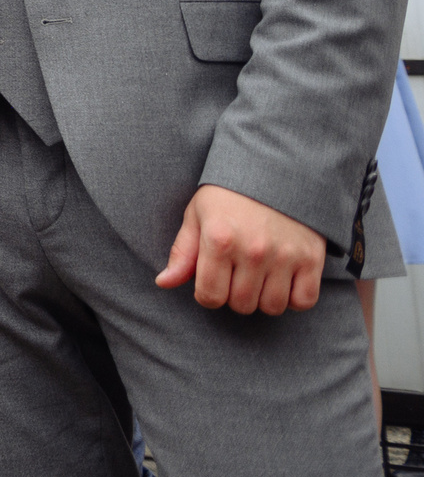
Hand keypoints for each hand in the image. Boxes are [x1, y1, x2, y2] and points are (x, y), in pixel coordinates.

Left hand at [156, 184, 326, 314]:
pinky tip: (283, 281)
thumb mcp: (197, 215)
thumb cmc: (229, 195)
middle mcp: (252, 250)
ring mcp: (285, 255)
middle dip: (234, 296)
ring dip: (263, 299)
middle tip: (236, 276)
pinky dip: (294, 299)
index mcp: (218, 239)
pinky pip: (304, 301)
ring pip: (272, 307)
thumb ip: (182, 253)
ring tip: (259, 278)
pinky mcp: (312, 258)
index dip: (207, 294)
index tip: (212, 281)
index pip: (209, 296)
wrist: (276, 169)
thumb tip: (163, 283)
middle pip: (241, 305)